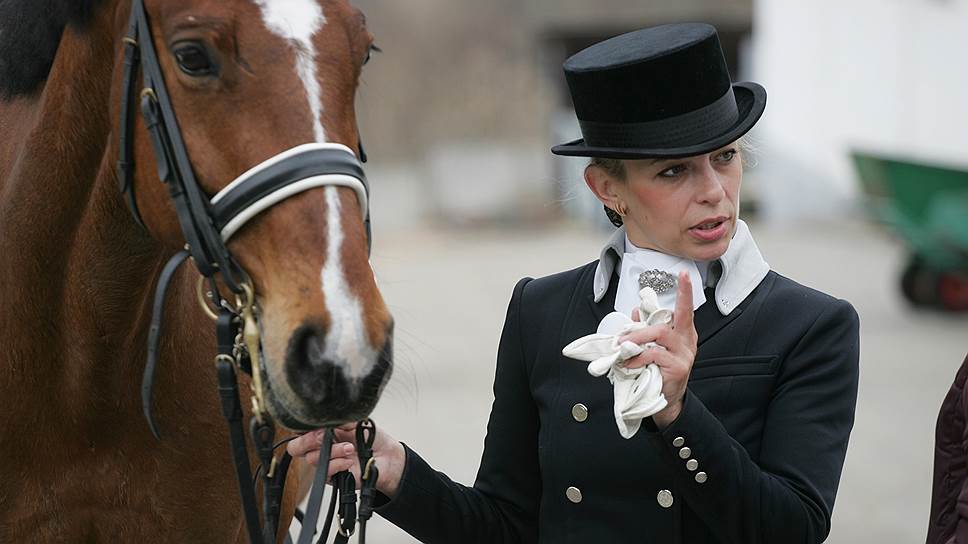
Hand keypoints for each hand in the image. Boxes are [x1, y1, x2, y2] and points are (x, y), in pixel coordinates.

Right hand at [287, 422, 406, 497]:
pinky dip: (338, 464)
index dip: (302, 428)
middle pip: (296, 448)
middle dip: (308, 440)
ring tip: (350, 448)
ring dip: (333, 451)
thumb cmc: (371, 438)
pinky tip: (349, 461)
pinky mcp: (332, 477)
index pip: (299, 430)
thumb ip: (338, 420)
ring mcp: (325, 462)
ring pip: (313, 459)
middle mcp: (320, 447)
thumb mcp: (355, 422)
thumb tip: (327, 418)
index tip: (318, 424)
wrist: (386, 457)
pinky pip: (325, 471)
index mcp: (322, 431)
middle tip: (324, 436)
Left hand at [619, 270, 697, 427]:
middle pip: (665, 324)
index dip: (685, 291)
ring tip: (625, 350)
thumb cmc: (660, 372)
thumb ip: (646, 329)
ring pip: (659, 335)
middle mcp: (687, 342)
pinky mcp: (678, 368)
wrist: (665, 401)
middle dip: (640, 328)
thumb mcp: (652, 348)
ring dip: (637, 340)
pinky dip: (638, 358)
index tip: (683, 274)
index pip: (685, 309)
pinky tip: (630, 364)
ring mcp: (685, 355)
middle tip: (623, 337)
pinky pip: (654, 355)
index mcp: (683, 333)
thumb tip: (636, 311)